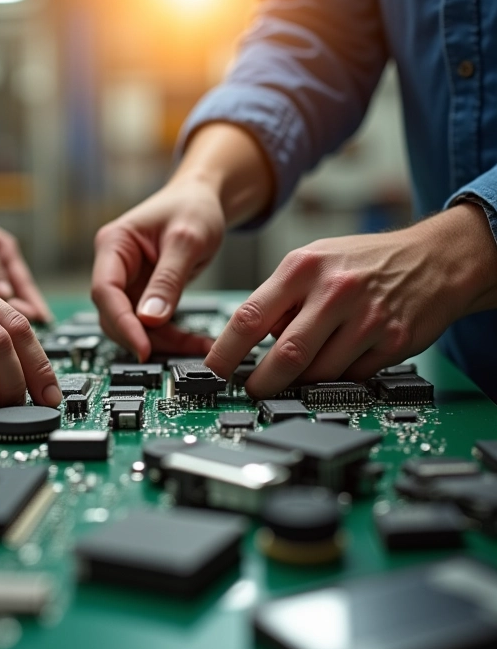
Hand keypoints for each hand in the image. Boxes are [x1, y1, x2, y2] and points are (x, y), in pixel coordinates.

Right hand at [92, 180, 224, 360]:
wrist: (204, 199)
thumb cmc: (192, 207)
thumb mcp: (187, 240)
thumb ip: (168, 279)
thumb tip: (150, 319)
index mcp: (113, 244)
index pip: (105, 291)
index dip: (122, 322)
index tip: (142, 346)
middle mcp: (115, 266)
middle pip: (115, 314)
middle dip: (144, 336)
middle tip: (177, 352)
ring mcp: (129, 282)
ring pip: (133, 325)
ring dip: (162, 341)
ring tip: (196, 347)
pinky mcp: (144, 294)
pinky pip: (152, 324)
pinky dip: (173, 336)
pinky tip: (195, 341)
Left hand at [205, 202, 496, 397]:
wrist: (434, 258)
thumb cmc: (365, 260)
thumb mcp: (313, 258)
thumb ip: (281, 295)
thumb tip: (256, 337)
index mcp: (303, 267)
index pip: (250, 316)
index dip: (225, 351)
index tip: (213, 371)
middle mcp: (334, 291)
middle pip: (285, 354)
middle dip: (262, 382)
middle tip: (253, 390)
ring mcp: (366, 318)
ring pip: (318, 372)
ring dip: (303, 380)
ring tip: (303, 370)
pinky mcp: (392, 342)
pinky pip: (351, 376)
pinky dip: (338, 376)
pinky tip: (341, 358)